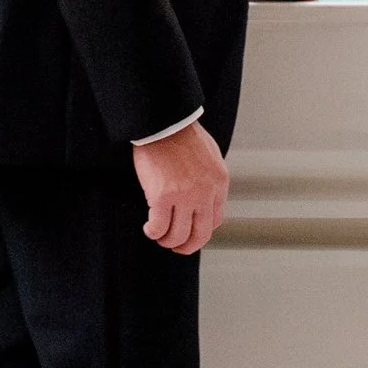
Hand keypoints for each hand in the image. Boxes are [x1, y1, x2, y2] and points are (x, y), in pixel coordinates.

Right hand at [132, 120, 228, 254]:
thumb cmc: (182, 135)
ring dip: (166, 240)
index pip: (215, 221)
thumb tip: (206, 204)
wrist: (164, 121)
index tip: (189, 232)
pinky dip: (152, 232)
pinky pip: (158, 228)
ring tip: (158, 234)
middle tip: (174, 246)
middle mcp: (205, 192)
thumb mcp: (210, 156)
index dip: (200, 232)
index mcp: (219, 182)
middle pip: (199, 235)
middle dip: (186, 246)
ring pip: (177, 236)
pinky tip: (149, 227)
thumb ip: (210, 181)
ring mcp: (185, 196)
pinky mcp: (163, 196)